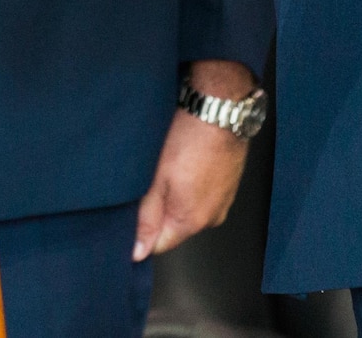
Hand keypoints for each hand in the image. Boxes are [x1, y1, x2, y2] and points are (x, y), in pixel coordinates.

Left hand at [132, 59, 256, 259]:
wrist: (220, 109)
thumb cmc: (189, 138)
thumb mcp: (158, 178)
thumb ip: (147, 217)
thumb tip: (138, 252)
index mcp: (192, 220)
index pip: (160, 245)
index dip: (142, 232)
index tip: (133, 210)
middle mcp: (212, 217)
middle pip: (175, 227)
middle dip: (158, 209)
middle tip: (149, 179)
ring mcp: (223, 201)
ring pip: (188, 209)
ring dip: (175, 195)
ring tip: (168, 166)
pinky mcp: (228, 186)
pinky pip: (203, 195)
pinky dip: (191, 184)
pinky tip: (185, 161)